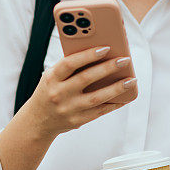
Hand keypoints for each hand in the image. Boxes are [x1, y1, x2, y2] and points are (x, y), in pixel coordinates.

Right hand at [23, 46, 137, 138]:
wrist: (37, 121)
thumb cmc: (49, 92)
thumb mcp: (51, 77)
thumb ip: (69, 67)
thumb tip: (99, 55)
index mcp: (51, 78)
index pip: (70, 63)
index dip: (88, 55)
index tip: (105, 48)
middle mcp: (59, 94)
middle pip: (86, 78)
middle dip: (108, 68)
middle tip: (125, 60)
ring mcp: (68, 109)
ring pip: (97, 97)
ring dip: (117, 88)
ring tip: (131, 80)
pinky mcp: (76, 121)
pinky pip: (99, 112)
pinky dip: (113, 104)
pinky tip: (124, 97)